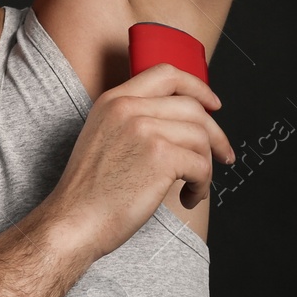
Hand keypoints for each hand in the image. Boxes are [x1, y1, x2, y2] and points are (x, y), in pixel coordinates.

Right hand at [39, 63, 233, 261]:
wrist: (73, 222)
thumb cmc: (89, 193)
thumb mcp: (104, 139)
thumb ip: (134, 122)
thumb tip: (182, 126)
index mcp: (113, 100)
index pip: (166, 74)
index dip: (197, 87)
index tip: (212, 105)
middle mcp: (129, 108)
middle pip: (193, 108)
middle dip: (215, 135)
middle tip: (223, 155)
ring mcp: (145, 130)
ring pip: (200, 137)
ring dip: (206, 166)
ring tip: (193, 187)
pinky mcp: (161, 157)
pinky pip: (201, 165)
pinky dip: (201, 186)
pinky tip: (187, 198)